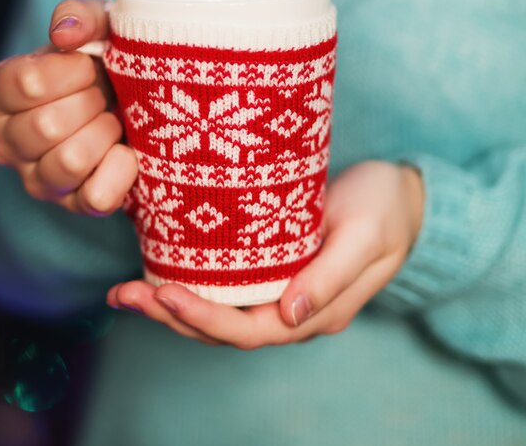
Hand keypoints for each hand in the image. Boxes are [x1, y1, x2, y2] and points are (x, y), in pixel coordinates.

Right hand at [0, 0, 137, 214]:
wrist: (134, 100)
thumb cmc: (105, 61)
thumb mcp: (98, 25)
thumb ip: (80, 16)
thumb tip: (65, 34)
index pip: (28, 84)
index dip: (74, 72)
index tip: (91, 66)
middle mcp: (5, 141)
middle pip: (47, 126)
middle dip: (92, 103)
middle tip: (104, 95)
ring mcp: (36, 178)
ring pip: (70, 162)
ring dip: (105, 134)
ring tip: (113, 121)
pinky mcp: (72, 204)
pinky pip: (95, 197)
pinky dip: (120, 171)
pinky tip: (126, 151)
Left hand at [106, 161, 423, 346]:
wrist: (402, 195)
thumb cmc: (386, 210)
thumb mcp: (365, 237)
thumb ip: (330, 278)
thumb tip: (287, 314)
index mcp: (317, 311)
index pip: (251, 331)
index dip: (204, 319)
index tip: (163, 294)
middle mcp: (293, 309)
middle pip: (224, 329)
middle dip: (172, 316)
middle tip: (123, 295)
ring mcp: (281, 290)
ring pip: (219, 311)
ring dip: (172, 305)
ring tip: (127, 290)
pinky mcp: (272, 266)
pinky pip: (226, 286)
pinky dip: (190, 283)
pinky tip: (161, 270)